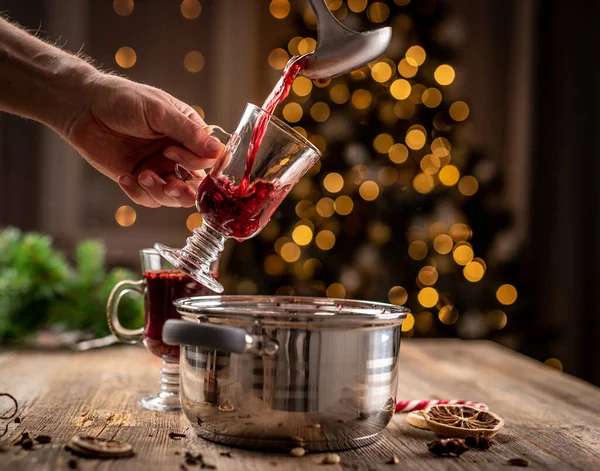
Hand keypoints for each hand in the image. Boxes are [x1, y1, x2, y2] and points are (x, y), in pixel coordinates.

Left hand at [64, 73, 223, 207]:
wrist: (83, 107)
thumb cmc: (123, 100)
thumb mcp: (160, 112)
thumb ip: (189, 133)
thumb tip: (219, 152)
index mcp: (189, 134)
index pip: (210, 159)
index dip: (198, 164)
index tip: (174, 153)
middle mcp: (179, 154)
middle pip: (196, 185)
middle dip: (185, 191)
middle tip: (171, 186)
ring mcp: (159, 169)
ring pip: (173, 197)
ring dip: (161, 192)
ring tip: (143, 175)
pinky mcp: (139, 180)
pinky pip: (148, 199)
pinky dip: (139, 193)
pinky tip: (125, 177)